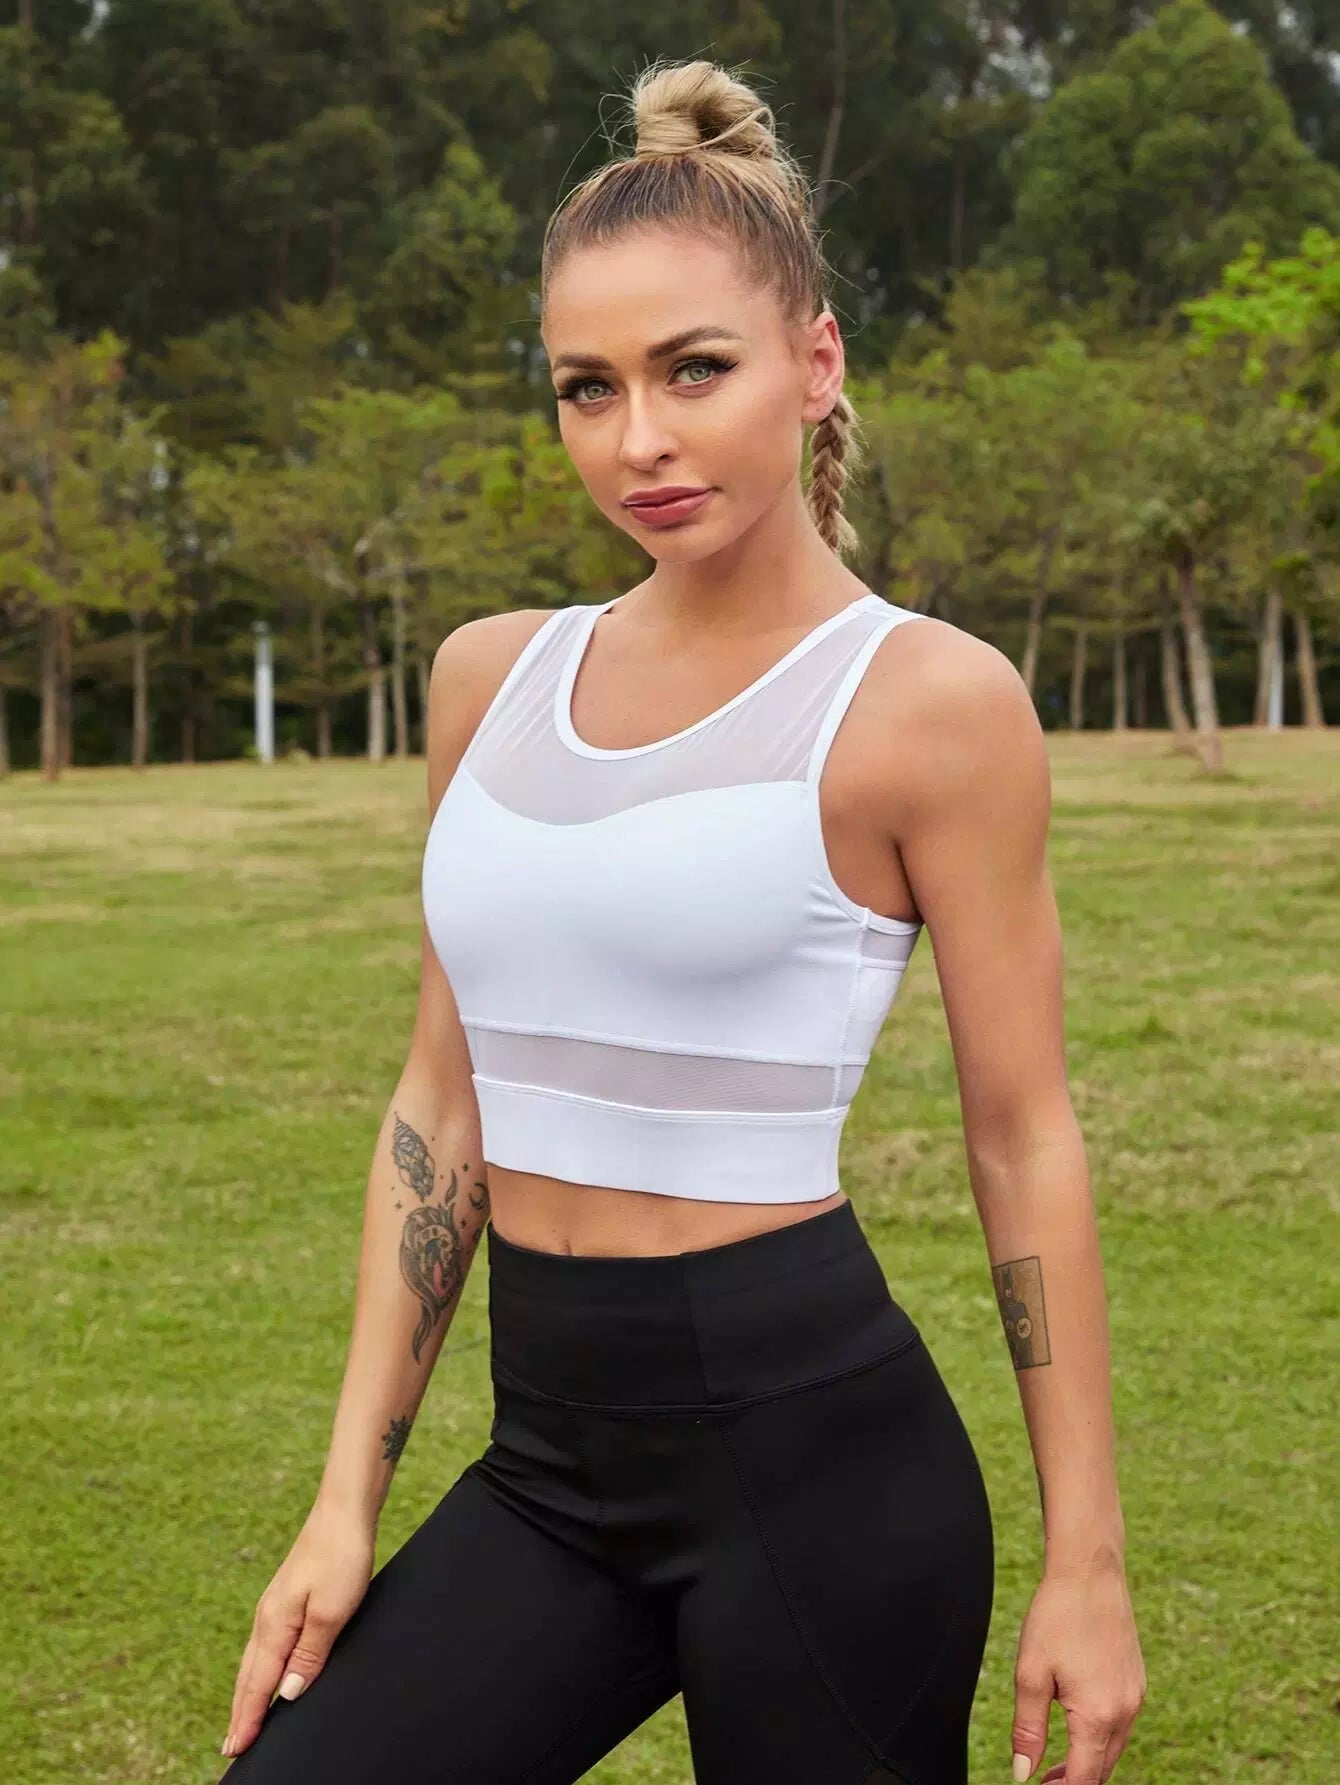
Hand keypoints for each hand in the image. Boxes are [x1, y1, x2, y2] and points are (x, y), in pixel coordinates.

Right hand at [222, 1504, 376, 1760]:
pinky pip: (268, 1646)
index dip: (247, 1719)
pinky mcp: (288, 1600)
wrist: (343, 1512)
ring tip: (243, 1721)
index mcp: (274, 1625)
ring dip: (248, 1693)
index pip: (257, 1685)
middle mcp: (268, 1619)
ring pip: (256, 1662)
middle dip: (240, 1713)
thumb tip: (288, 1695)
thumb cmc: (340, 1557)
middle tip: (231, 1748)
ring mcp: (276, 1608)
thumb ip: (309, 1655)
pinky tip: (268, 1674)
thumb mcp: (331, 1612)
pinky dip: (261, 1670)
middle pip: (249, 1677)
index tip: (236, 1750)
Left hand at [1010, 1561, 1145, 1783]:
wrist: (1090, 1572)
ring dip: (1088, 1761)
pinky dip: (1100, 1737)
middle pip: (1102, 1769)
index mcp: (1098, 1715)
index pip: (1084, 1778)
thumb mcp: (1031, 1673)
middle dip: (1075, 1781)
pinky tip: (1077, 1726)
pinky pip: (1121, 1724)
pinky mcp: (1137, 1682)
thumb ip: (1028, 1730)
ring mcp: (1135, 1696)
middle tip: (1044, 1781)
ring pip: (1113, 1748)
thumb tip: (1022, 1774)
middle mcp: (1125, 1711)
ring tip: (1056, 1764)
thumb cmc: (1056, 1617)